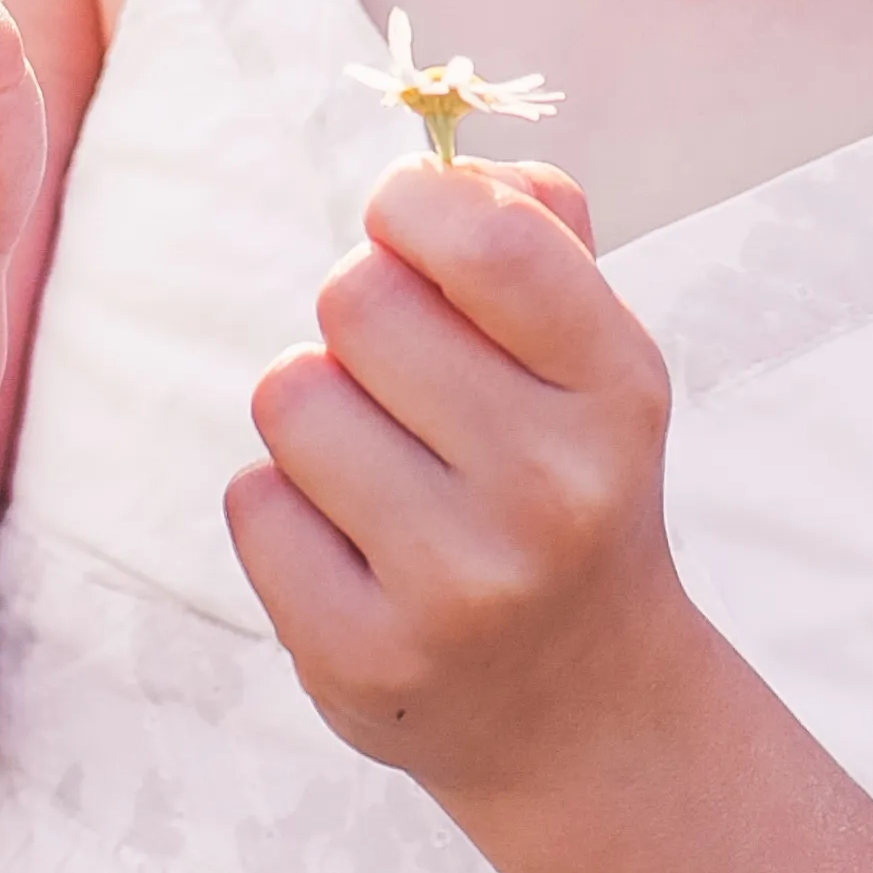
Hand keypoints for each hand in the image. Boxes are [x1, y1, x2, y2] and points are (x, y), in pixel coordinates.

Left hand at [225, 157, 691, 800]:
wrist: (582, 709)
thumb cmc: (565, 480)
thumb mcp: (595, 360)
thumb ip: (537, 231)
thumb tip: (442, 163)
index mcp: (619, 389)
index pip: (485, 235)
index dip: (411, 203)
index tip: (409, 228)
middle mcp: (550, 487)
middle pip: (355, 297)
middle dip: (359, 317)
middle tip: (403, 379)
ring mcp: (457, 583)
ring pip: (291, 394)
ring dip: (316, 411)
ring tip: (382, 468)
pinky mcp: (362, 656)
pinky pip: (253, 500)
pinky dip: (284, 507)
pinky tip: (353, 546)